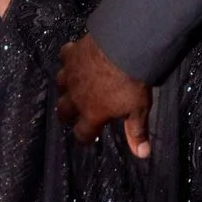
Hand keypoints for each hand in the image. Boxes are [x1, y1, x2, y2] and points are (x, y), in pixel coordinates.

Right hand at [57, 33, 151, 158]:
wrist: (124, 47)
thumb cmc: (132, 81)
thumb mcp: (139, 109)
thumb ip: (137, 131)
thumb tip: (142, 154)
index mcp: (92, 113)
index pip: (82, 133)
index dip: (85, 137)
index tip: (89, 137)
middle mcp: (76, 96)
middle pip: (63, 111)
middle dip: (67, 114)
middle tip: (75, 113)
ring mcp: (71, 74)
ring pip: (59, 84)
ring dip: (65, 87)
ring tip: (73, 86)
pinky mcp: (71, 53)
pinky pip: (64, 57)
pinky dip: (68, 59)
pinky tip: (74, 58)